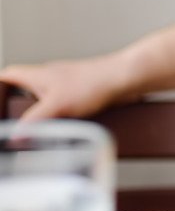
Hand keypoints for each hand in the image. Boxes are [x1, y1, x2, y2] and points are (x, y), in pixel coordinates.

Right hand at [0, 54, 138, 120]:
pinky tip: (67, 127)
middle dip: (18, 105)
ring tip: (40, 129)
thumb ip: (35, 120)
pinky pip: (65, 105)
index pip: (8, 75)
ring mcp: (67, 85)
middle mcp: (50, 78)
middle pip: (24, 89)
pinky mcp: (82, 93)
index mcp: (38, 75)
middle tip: (15, 121)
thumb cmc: (95, 81)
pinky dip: (62, 116)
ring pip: (45, 99)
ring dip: (42, 113)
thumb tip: (16, 135)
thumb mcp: (58, 105)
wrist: (126, 78)